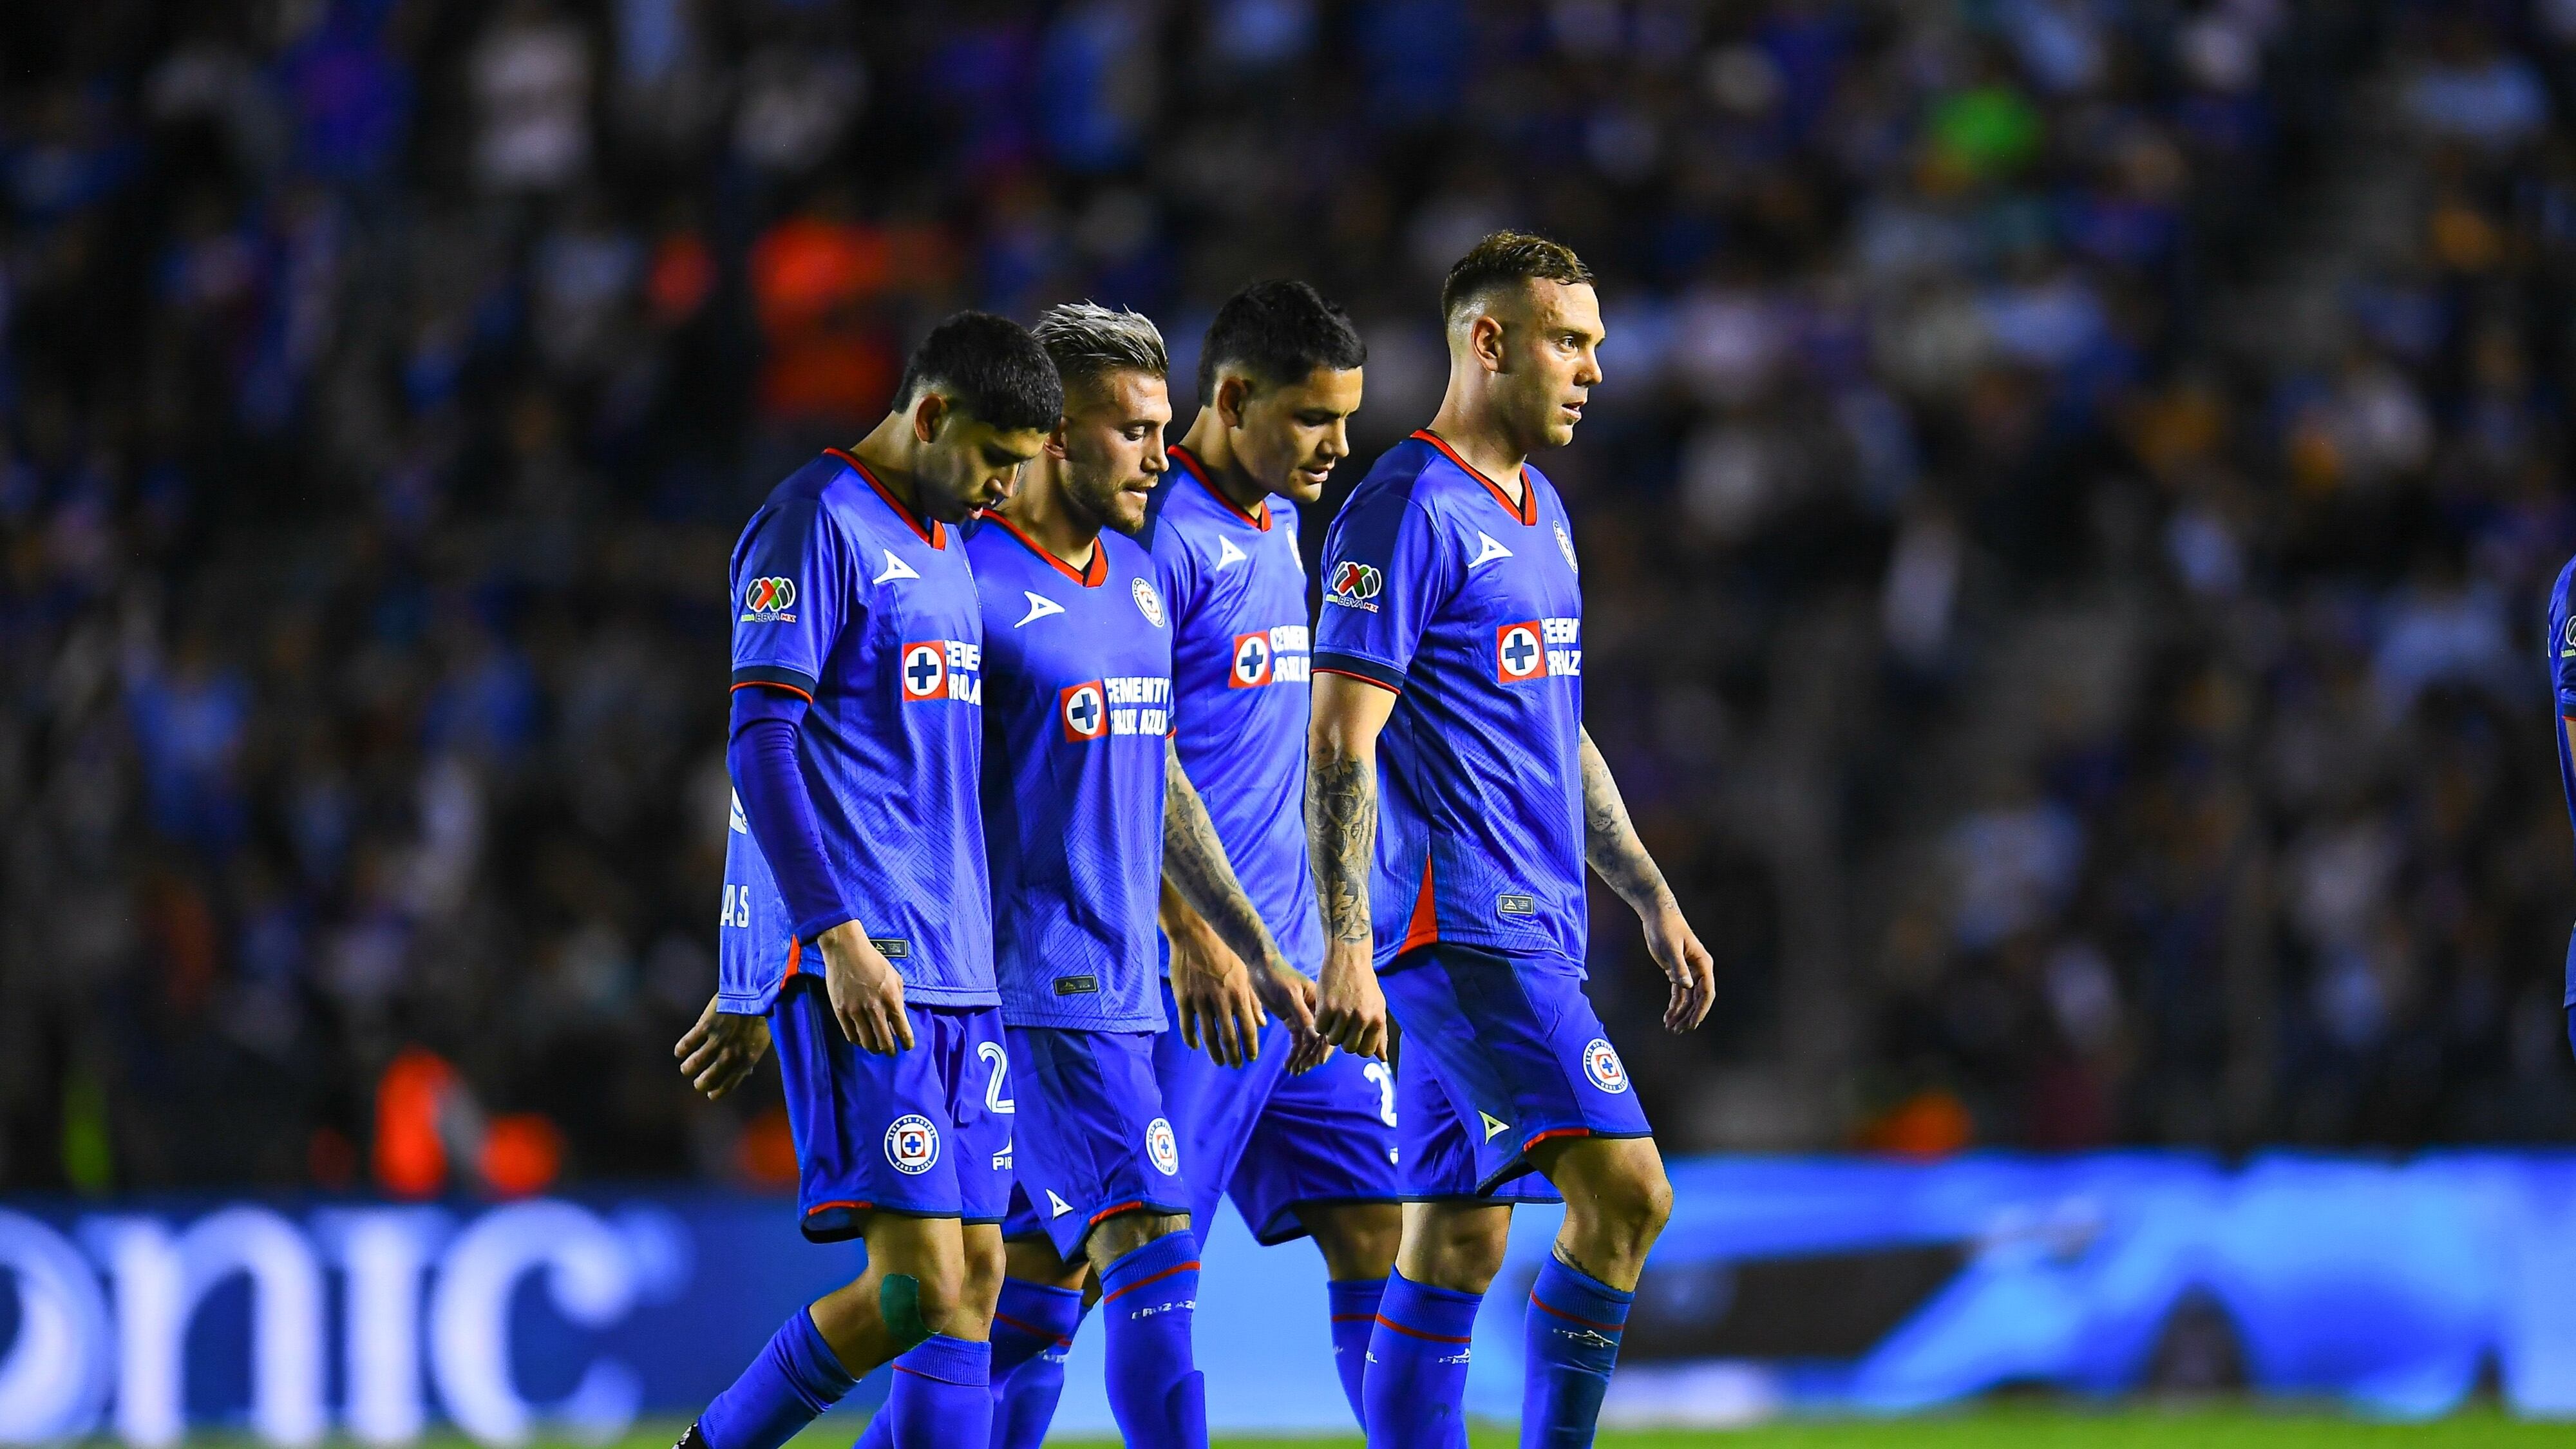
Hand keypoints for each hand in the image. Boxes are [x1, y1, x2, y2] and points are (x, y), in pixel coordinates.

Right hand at [675, 995, 770, 1099]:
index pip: (727, 1085)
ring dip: (688, 1068)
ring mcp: (718, 1040)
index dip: (716, 1092)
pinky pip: (687, 1044)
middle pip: (708, 1078)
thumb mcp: (760, 1042)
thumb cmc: (760, 1017)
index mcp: (747, 1060)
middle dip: (700, 1083)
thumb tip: (746, 1073)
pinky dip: (681, 1049)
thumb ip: (750, 1058)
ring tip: (686, 1068)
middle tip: (697, 1082)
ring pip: (694, 1063)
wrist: (755, 990)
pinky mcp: (706, 1026)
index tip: (709, 1093)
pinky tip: (680, 1051)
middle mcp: (731, 1054)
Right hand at [819, 921, 912, 1052]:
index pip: (902, 1030)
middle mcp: (875, 1009)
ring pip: (867, 1043)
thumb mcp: (895, 977)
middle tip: (891, 1052)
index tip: (907, 1047)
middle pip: (885, 1042)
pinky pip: (851, 1036)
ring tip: (877, 1048)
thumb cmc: (874, 961)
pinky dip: (859, 1042)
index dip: (907, 1042)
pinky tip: (863, 1040)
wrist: (846, 951)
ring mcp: (856, 1012)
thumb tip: (899, 1018)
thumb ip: (899, 998)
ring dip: (874, 1049)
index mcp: (891, 999)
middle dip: (890, 1051)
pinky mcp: (841, 1012)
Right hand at [1171, 918, 1265, 1067]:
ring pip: (1209, 1036)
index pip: (1248, 1028)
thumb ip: (1253, 1000)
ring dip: (1215, 1053)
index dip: (1251, 1046)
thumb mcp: (1244, 974)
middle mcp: (1221, 1000)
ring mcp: (1201, 1000)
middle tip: (1236, 1065)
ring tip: (1220, 1062)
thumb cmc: (1224, 954)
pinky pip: (1187, 1026)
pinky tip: (1195, 1046)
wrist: (1196, 936)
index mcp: (1239, 994)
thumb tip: (1263, 1024)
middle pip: (1229, 1037)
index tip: (1251, 1058)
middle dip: (1234, 1055)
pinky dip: (1191, 1039)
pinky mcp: (1183, 998)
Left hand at [1251, 961, 1331, 1074]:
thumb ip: (1303, 1016)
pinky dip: (1294, 1052)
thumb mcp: (1290, 995)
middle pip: (1317, 1039)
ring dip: (1301, 1057)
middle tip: (1301, 1070)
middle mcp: (1314, 1011)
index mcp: (1319, 1002)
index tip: (1317, 1063)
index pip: (1326, 1029)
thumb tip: (1316, 1038)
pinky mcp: (1291, 1019)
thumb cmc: (1276, 976)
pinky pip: (1296, 1040)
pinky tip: (1289, 1064)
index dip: (1323, 1048)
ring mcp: (1303, 1016)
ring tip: (1294, 1072)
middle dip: (1310, 1056)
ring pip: (1306, 1042)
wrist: (1260, 966)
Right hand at [1312, 943, 1387, 1060]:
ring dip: (1331, 1031)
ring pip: (1333, 1040)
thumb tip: (1383, 1059)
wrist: (1349, 957)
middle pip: (1348, 1048)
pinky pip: (1320, 1028)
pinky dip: (1320, 1022)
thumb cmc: (1364, 983)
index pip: (1365, 1051)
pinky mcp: (1327, 1006)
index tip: (1353, 1035)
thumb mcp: (1378, 1007)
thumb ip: (1380, 1034)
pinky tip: (1325, 1009)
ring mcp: (1344, 1013)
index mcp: (1377, 1019)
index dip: (1357, 1046)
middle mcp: (1362, 1018)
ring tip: (1334, 1016)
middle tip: (1342, 1024)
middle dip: (1343, 1039)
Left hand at [1644, 904, 1714, 1030]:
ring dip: (1680, 1014)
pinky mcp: (1677, 972)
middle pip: (1697, 999)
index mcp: (1703, 964)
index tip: (1693, 1024)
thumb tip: (1686, 986)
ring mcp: (1688, 972)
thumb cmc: (1666, 927)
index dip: (1701, 1009)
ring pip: (1687, 999)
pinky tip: (1668, 1017)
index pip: (1707, 992)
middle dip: (1688, 1016)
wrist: (1657, 915)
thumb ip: (1679, 967)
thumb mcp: (1671, 947)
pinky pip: (1678, 993)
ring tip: (1670, 1028)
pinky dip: (1674, 1005)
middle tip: (1678, 1030)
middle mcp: (1699, 970)